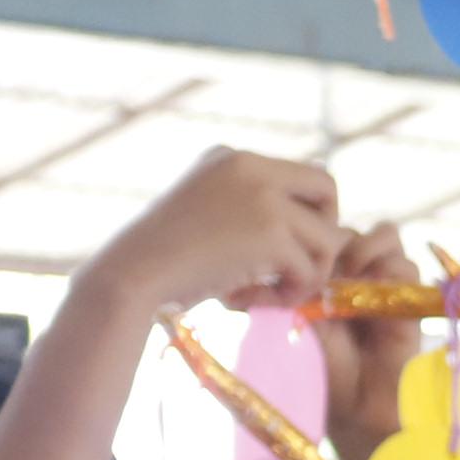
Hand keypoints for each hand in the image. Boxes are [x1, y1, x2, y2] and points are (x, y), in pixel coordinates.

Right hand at [88, 147, 343, 316]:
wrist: (131, 274)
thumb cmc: (162, 259)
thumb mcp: (207, 216)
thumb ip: (249, 210)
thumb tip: (312, 232)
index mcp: (232, 157)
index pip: (302, 173)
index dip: (308, 213)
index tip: (288, 246)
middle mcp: (251, 166)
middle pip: (328, 189)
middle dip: (325, 232)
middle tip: (299, 266)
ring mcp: (263, 197)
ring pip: (328, 237)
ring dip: (307, 274)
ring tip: (270, 295)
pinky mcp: (271, 233)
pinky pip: (310, 270)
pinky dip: (291, 294)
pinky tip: (256, 302)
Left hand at [315, 222, 422, 459]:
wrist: (360, 403)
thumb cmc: (327, 366)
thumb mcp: (302, 317)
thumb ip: (302, 283)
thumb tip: (290, 247)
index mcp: (326, 275)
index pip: (322, 234)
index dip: (313, 234)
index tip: (297, 253)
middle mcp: (356, 274)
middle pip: (353, 228)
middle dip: (338, 236)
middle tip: (327, 258)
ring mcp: (385, 283)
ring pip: (384, 236)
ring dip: (367, 245)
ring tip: (353, 267)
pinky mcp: (411, 299)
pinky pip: (406, 265)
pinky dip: (391, 267)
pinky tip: (374, 286)